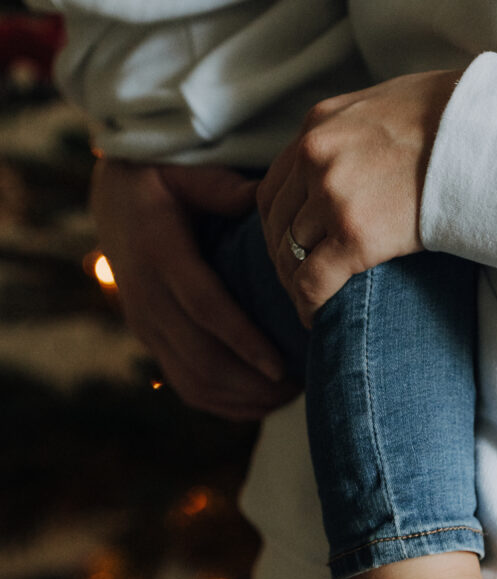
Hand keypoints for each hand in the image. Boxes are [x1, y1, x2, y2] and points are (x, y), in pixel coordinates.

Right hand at [90, 159, 297, 420]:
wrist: (112, 202)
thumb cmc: (162, 182)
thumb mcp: (187, 173)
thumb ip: (222, 188)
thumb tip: (262, 199)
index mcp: (160, 256)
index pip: (206, 310)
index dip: (244, 343)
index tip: (282, 367)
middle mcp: (147, 300)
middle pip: (201, 360)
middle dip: (253, 384)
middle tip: (302, 385)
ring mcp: (145, 328)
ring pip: (193, 383)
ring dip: (243, 400)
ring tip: (289, 396)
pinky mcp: (150, 344)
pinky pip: (185, 388)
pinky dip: (224, 405)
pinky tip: (260, 403)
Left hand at [257, 70, 459, 325]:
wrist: (488, 132)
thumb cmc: (455, 119)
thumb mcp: (387, 106)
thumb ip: (356, 134)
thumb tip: (357, 159)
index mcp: (320, 124)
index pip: (275, 186)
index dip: (278, 226)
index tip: (291, 249)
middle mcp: (316, 155)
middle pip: (277, 223)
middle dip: (283, 259)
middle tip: (298, 284)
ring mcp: (333, 194)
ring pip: (291, 255)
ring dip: (296, 285)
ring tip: (311, 303)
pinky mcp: (356, 234)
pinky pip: (312, 282)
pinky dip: (308, 305)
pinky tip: (316, 319)